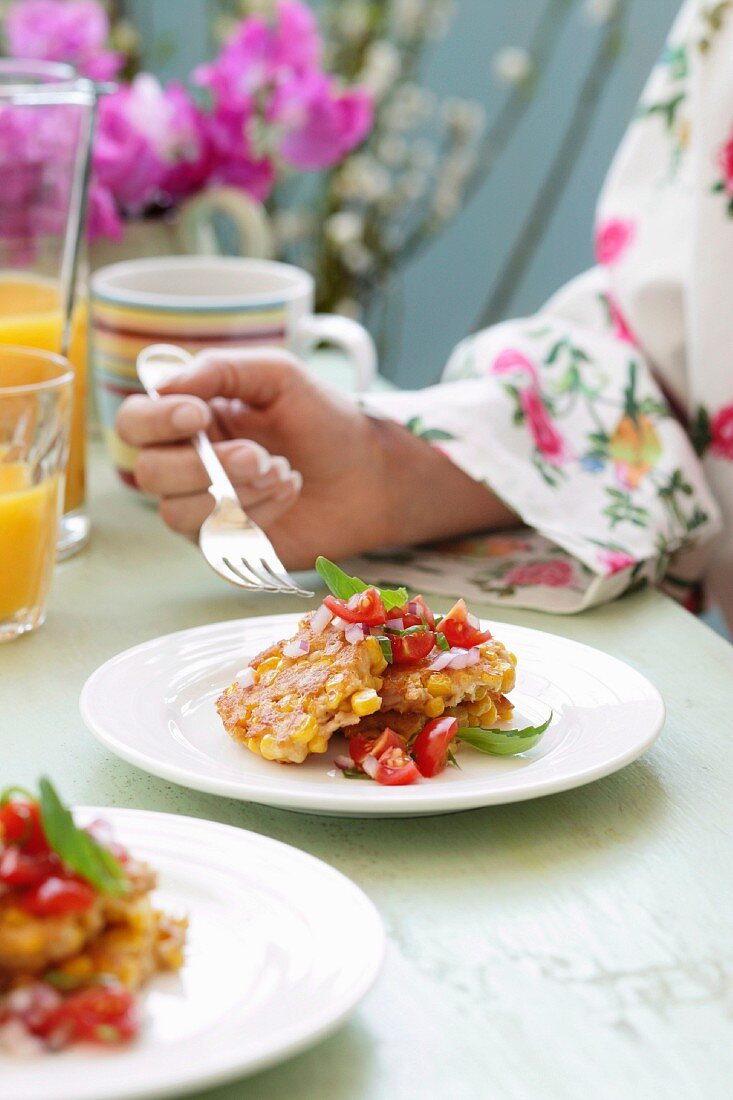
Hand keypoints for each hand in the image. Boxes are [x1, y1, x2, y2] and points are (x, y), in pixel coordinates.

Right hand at [116, 349, 513, 568]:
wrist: (370, 475)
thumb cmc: (325, 421)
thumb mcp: (278, 376)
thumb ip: (221, 369)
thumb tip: (164, 383)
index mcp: (190, 421)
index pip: (135, 422)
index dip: (155, 420)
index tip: (198, 415)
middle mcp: (186, 466)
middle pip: (148, 473)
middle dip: (204, 465)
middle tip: (260, 455)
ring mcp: (203, 510)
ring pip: (177, 512)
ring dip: (236, 491)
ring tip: (284, 473)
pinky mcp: (226, 548)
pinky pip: (214, 542)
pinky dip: (257, 516)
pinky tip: (289, 495)